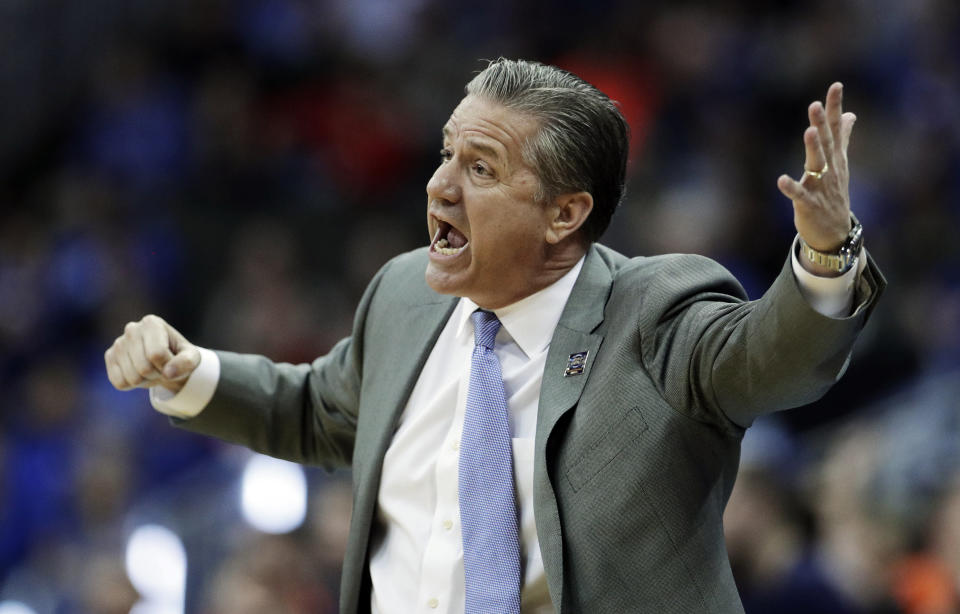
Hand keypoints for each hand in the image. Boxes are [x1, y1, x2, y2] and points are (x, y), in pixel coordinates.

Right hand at [104, 315, 199, 393]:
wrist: (164, 360)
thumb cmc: (179, 356)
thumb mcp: (192, 358)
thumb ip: (187, 363)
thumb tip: (167, 373)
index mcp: (152, 323)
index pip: (157, 354)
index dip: (168, 365)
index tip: (171, 360)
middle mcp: (131, 329)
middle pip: (144, 368)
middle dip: (157, 374)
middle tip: (161, 367)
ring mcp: (118, 343)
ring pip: (132, 378)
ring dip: (146, 380)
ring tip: (151, 369)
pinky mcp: (109, 356)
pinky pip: (119, 382)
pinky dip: (132, 385)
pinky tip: (138, 372)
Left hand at [777, 82, 856, 274]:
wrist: (835, 231)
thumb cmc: (834, 193)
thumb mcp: (840, 163)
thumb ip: (843, 137)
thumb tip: (850, 114)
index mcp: (835, 158)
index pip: (836, 128)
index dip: (835, 107)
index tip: (836, 85)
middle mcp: (829, 169)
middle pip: (825, 142)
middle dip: (821, 124)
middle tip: (815, 104)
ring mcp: (820, 186)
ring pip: (817, 164)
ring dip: (812, 148)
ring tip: (808, 131)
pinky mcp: (809, 203)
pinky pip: (799, 194)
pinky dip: (791, 187)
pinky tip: (781, 180)